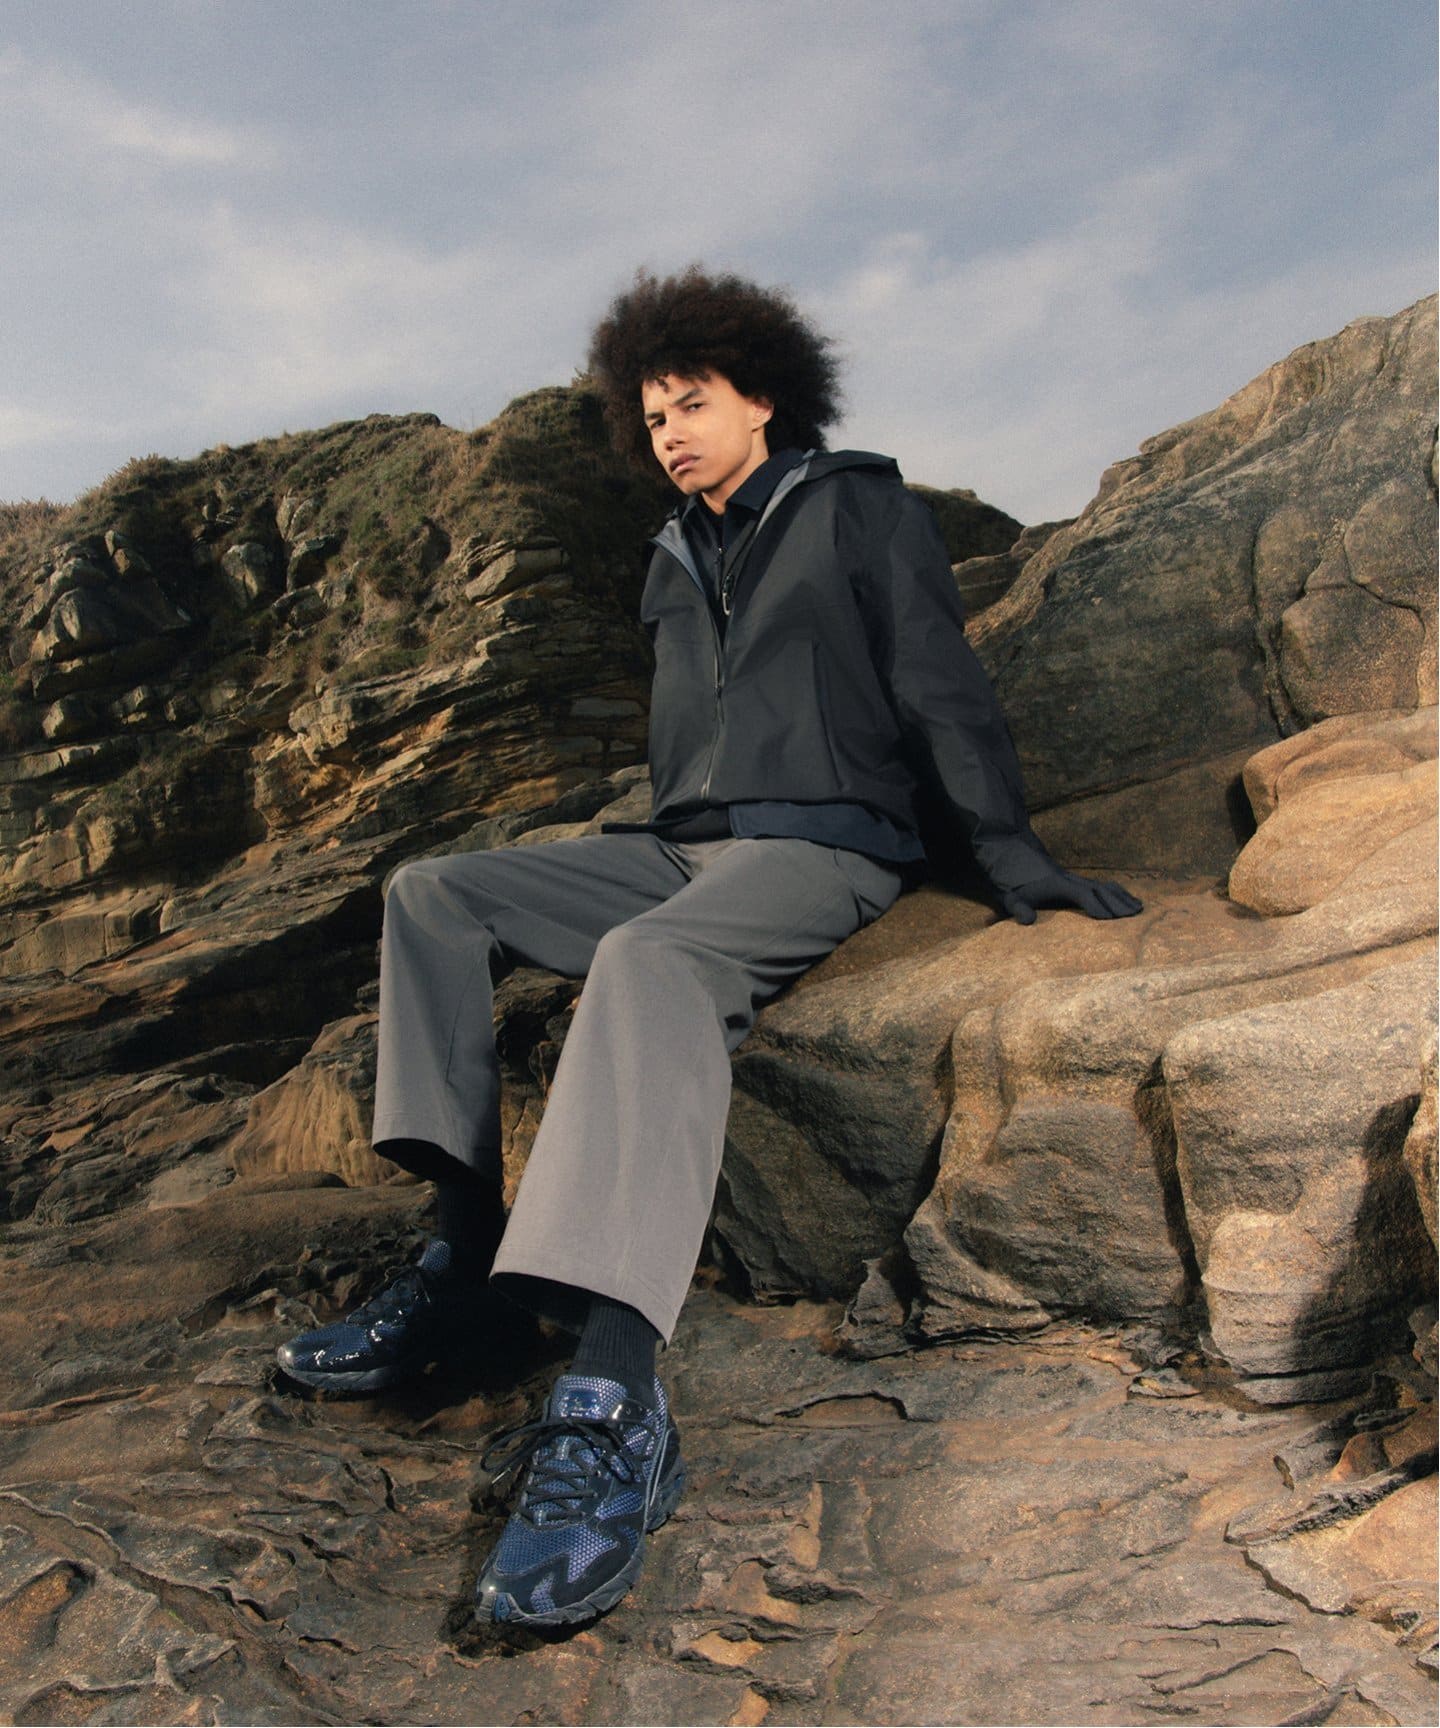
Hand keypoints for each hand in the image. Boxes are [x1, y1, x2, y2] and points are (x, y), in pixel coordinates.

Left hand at [999, 866, 1142, 925]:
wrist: (1009, 853)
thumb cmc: (1010, 881)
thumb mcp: (1009, 897)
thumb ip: (1018, 909)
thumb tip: (1028, 921)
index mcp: (1058, 884)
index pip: (1082, 895)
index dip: (1096, 906)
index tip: (1111, 919)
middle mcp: (1070, 879)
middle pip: (1099, 889)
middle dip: (1117, 902)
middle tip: (1135, 915)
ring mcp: (1074, 878)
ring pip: (1103, 886)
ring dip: (1121, 896)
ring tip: (1139, 907)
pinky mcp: (1074, 879)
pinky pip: (1100, 884)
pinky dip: (1116, 891)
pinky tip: (1126, 897)